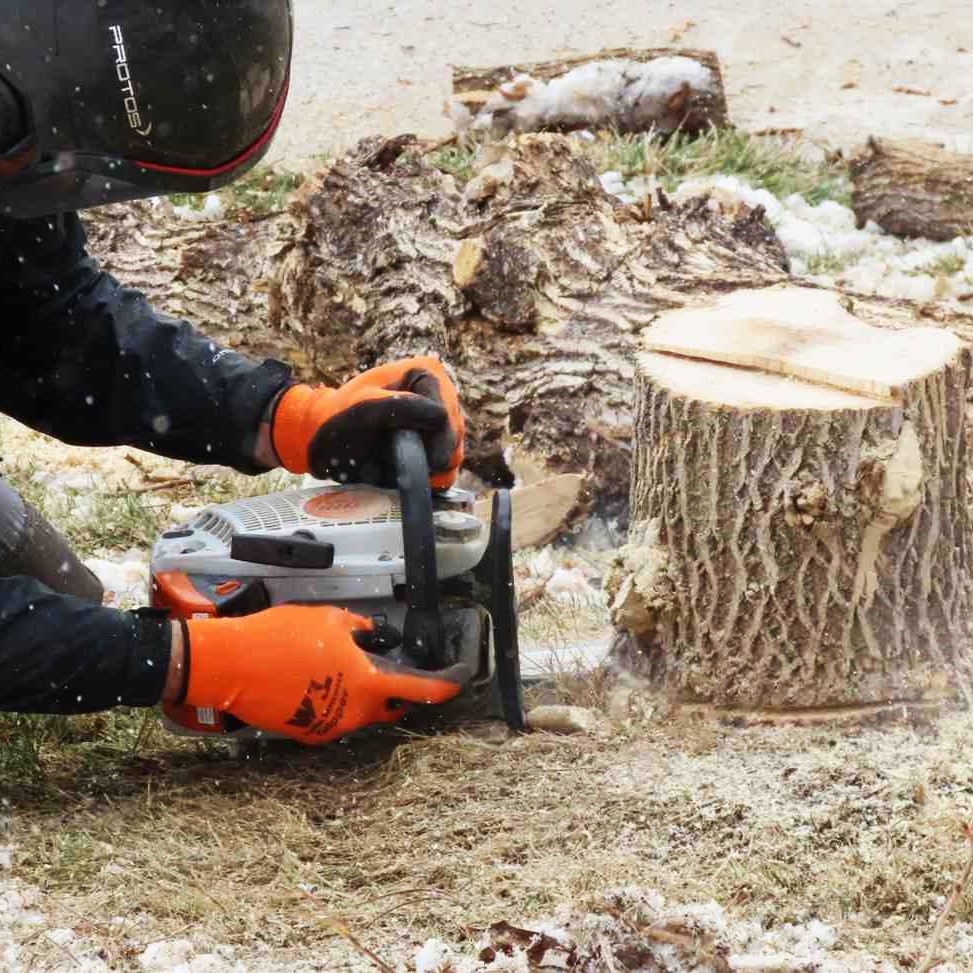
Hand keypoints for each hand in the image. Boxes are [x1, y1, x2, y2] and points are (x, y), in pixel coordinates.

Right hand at [181, 605, 465, 743]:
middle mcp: (355, 712)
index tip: (458, 679)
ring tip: (337, 666)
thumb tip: (367, 636)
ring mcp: (331, 727)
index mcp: (368, 684)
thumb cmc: (279, 638)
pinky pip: (334, 717)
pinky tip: (315, 679)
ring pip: (360, 711)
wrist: (233, 665)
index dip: (446, 685)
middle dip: (396, 689)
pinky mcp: (308, 734)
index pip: (422, 691)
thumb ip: (357, 630)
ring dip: (360, 693)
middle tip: (389, 668)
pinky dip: (334, 701)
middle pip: (391, 705)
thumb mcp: (329, 619)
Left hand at [270, 357, 464, 488]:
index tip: (404, 451)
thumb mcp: (365, 407)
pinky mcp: (435, 447)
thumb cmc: (339, 418)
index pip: (446, 415)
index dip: (430, 438)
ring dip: (423, 469)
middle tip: (392, 460)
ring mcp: (440, 424)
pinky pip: (445, 471)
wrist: (322, 439)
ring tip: (390, 464)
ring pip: (452, 458)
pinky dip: (423, 479)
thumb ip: (401, 408)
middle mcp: (441, 396)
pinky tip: (399, 473)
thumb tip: (441, 418)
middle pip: (454, 438)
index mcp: (426, 374)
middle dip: (425, 455)